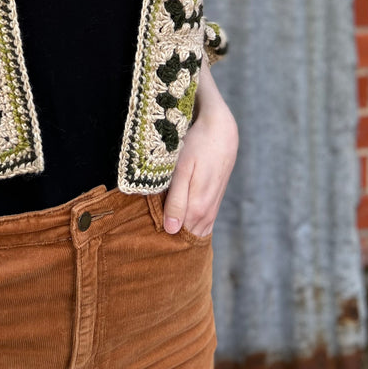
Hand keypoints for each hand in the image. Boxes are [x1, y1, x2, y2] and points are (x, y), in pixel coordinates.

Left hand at [162, 58, 237, 236]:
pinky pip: (203, 222)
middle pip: (186, 235)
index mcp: (197, 208)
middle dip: (170, 238)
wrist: (221, 130)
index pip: (176, 237)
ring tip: (162, 228)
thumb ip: (176, 200)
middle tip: (151, 233)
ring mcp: (212, 207)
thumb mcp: (182, 170)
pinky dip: (191, 225)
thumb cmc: (197, 146)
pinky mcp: (214, 199)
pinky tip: (181, 222)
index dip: (160, 237)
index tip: (146, 234)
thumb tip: (171, 230)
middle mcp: (207, 212)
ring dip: (181, 231)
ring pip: (195, 229)